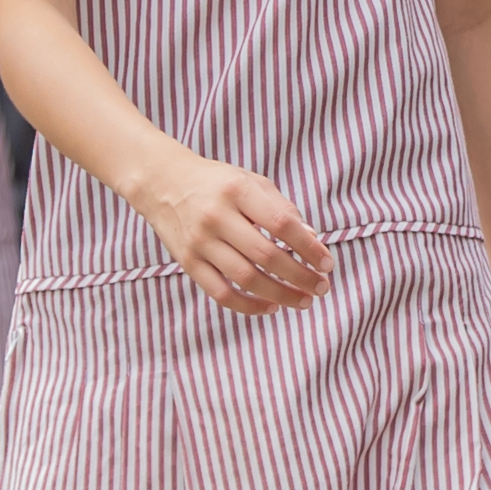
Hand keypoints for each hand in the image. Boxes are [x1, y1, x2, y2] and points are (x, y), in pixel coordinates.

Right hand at [130, 148, 333, 312]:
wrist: (162, 183)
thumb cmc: (217, 183)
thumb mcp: (251, 182)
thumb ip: (282, 208)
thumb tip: (313, 240)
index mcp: (237, 191)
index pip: (282, 223)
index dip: (309, 247)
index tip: (328, 263)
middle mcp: (217, 216)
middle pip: (266, 255)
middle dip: (300, 276)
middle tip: (322, 288)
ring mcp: (200, 242)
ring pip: (246, 278)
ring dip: (280, 295)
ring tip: (303, 301)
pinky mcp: (188, 263)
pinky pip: (221, 293)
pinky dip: (249, 306)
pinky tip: (271, 307)